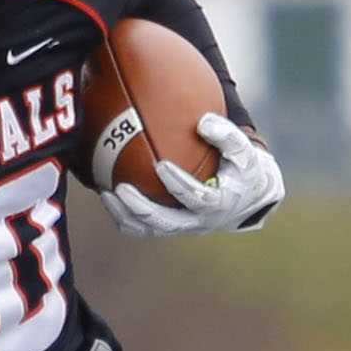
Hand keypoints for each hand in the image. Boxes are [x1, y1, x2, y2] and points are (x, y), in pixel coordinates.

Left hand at [100, 115, 281, 238]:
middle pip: (166, 222)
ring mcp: (181, 227)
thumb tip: (203, 121)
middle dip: (141, 208)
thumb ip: (226, 135)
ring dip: (125, 215)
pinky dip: (122, 215)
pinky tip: (107, 195)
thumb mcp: (244, 152)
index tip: (161, 165)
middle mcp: (197, 221)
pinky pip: (141, 228)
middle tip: (121, 188)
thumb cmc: (241, 169)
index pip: (196, 197)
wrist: (244, 199)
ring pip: (148, 229)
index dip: (178, 184)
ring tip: (106, 193)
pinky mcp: (169, 228)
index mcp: (217, 204)